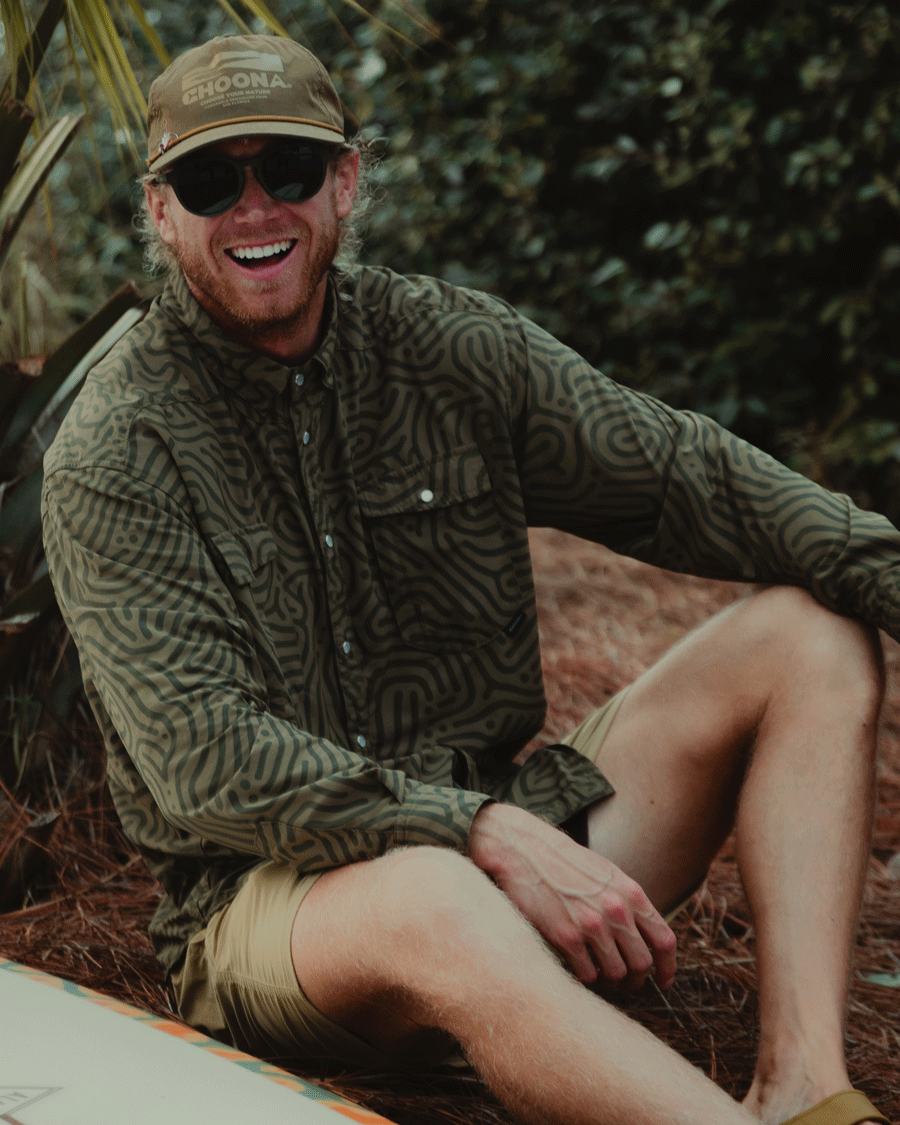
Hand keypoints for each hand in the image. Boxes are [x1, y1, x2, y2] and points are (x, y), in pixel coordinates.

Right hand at [468, 803, 676, 989]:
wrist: (525, 851)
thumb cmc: (565, 863)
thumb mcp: (607, 875)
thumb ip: (627, 903)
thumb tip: (644, 937)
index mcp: (630, 893)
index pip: (664, 940)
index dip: (668, 967)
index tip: (663, 981)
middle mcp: (616, 910)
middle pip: (642, 963)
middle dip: (636, 981)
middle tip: (626, 984)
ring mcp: (591, 925)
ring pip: (616, 974)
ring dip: (611, 983)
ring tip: (602, 979)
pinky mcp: (566, 937)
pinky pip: (587, 974)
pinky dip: (587, 978)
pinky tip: (581, 969)